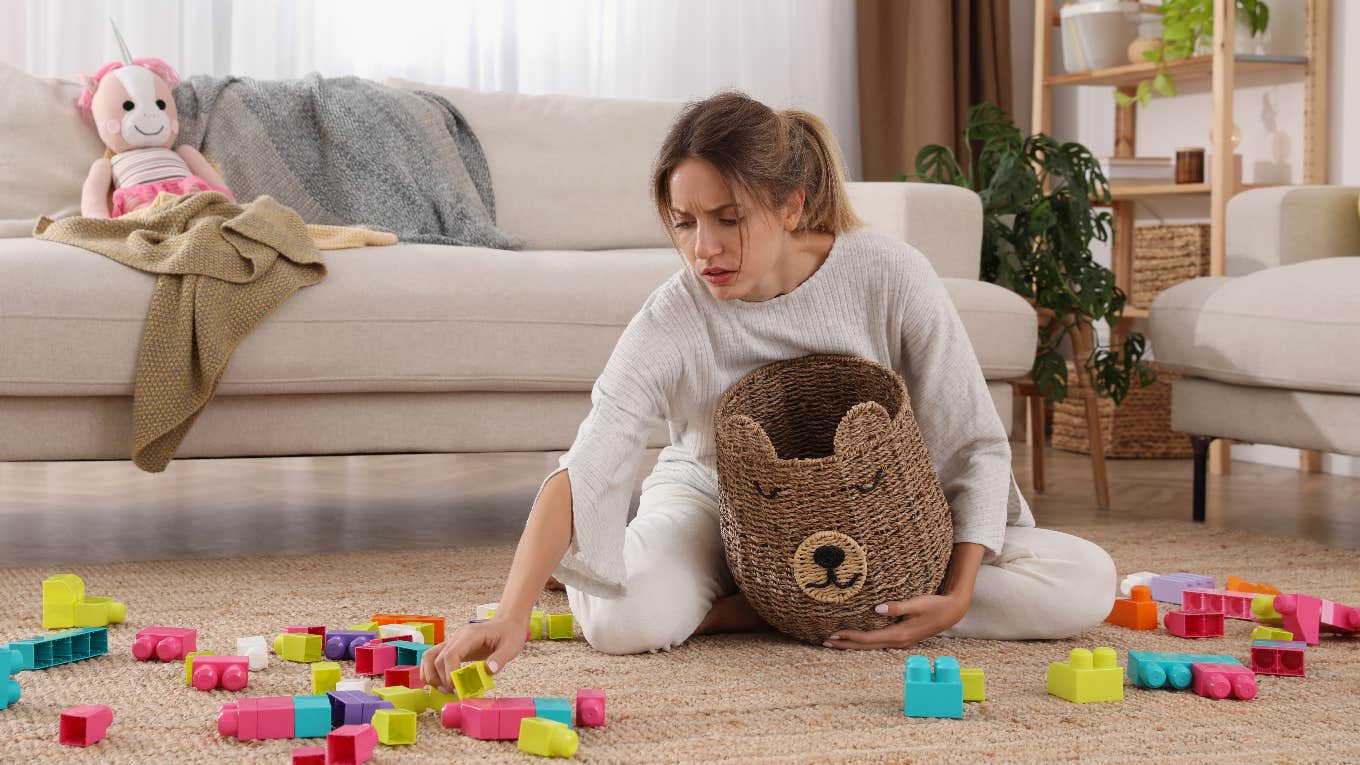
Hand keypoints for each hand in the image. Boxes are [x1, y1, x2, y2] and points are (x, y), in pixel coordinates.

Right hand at [421, 617, 526, 692]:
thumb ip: (500, 658)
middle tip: (454, 693)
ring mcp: (452, 642)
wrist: (507, 624)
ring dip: (431, 676)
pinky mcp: (452, 648)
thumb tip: (489, 671)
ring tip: (445, 690)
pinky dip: (432, 673)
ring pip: (429, 657)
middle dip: (441, 679)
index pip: (450, 654)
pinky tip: (443, 684)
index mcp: (470, 635)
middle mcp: (457, 637)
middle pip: (437, 658)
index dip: (449, 673)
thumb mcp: (511, 647)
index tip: (457, 689)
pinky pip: (433, 658)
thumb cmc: (509, 634)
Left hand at [823, 593, 968, 649]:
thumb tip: (877, 608)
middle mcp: (898, 641)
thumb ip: (897, 606)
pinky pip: (877, 642)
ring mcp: (900, 641)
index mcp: (900, 634)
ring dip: (853, 644)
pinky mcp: (902, 638)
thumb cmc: (935, 606)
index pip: (869, 638)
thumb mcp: (917, 603)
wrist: (952, 612)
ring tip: (835, 642)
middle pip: (867, 646)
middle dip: (846, 644)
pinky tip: (856, 639)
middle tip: (826, 641)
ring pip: (871, 646)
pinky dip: (864, 641)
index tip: (835, 633)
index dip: (851, 636)